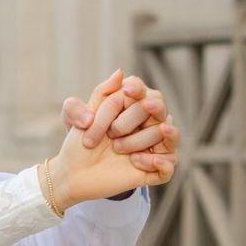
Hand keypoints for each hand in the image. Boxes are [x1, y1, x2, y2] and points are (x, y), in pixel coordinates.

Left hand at [47, 70, 178, 206]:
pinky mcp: (154, 168)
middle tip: (111, 134)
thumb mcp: (80, 114)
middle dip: (129, 120)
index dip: (137, 89)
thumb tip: (119, 73)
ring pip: (168, 133)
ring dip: (141, 140)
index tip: (126, 91)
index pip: (142, 90)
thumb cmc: (80, 140)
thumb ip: (99, 93)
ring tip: (118, 149)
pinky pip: (170, 162)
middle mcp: (148, 122)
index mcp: (132, 106)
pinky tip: (136, 160)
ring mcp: (153, 145)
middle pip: (157, 108)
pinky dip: (158, 162)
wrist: (74, 171)